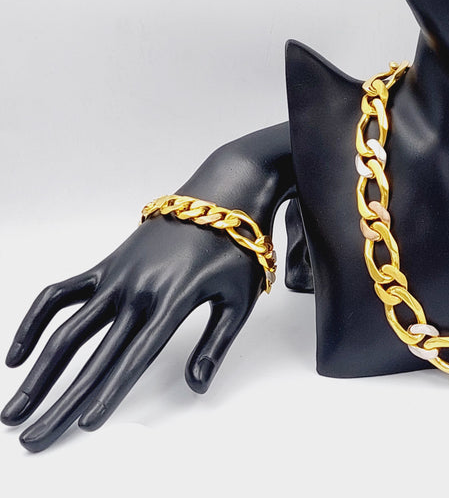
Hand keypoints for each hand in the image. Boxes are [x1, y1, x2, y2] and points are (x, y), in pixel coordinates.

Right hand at [1, 215, 264, 451]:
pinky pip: (61, 293)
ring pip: (68, 330)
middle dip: (63, 401)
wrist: (220, 197)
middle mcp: (138, 290)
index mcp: (173, 301)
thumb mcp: (238, 298)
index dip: (111, 392)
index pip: (136, 356)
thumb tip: (196, 385)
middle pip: (95, 355)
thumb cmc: (234, 249)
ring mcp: (117, 276)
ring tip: (13, 410)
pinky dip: (35, 320)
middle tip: (33, 438)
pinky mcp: (106, 265)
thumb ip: (215, 344)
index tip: (85, 424)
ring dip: (39, 372)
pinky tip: (17, 354)